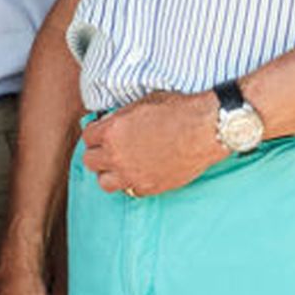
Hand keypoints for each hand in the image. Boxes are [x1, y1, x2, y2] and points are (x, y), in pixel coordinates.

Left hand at [81, 91, 220, 196]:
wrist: (206, 129)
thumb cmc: (179, 110)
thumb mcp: (142, 103)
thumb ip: (120, 117)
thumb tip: (109, 122)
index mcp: (112, 132)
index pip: (87, 137)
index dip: (96, 133)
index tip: (102, 132)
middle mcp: (117, 156)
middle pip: (90, 161)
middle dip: (98, 152)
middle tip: (109, 148)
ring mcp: (132, 175)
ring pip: (104, 182)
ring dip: (109, 172)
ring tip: (120, 164)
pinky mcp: (148, 187)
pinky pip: (129, 191)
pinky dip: (131, 182)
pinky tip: (140, 172)